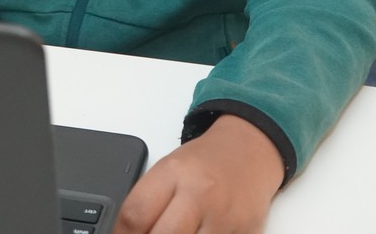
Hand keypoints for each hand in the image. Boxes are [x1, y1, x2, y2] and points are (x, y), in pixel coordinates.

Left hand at [112, 114, 284, 233]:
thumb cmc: (205, 162)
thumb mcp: (170, 169)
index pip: (135, 215)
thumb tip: (125, 233)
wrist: (250, 150)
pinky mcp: (245, 231)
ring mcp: (224, 216)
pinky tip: (196, 233)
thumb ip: (148, 202)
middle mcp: (199, 193)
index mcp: (173, 172)